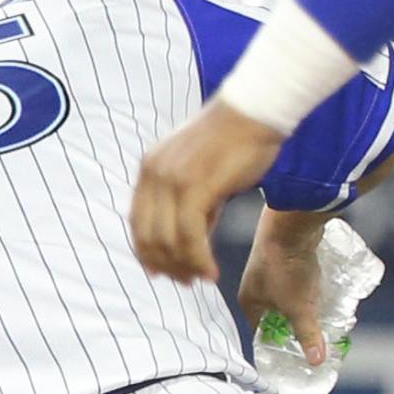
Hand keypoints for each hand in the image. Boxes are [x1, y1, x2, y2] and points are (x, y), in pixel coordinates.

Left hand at [131, 101, 284, 282]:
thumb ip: (193, 205)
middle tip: (187, 281)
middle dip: (166, 265)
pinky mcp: (194, 186)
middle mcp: (154, 173)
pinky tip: (211, 271)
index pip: (137, 221)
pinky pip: (189, 235)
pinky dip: (198, 259)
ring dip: (184, 266)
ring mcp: (171, 179)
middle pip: (148, 235)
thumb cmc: (236, 140)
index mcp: (150, 168)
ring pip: (167, 240)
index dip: (147, 251)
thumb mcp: (202, 174)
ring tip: (201, 278)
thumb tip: (193, 242)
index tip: (161, 272)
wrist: (255, 112)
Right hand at [235, 208, 332, 366]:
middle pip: (274, 312)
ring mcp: (266, 265)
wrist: (291, 224)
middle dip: (293, 322)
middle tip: (313, 331)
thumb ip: (308, 335)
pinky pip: (293, 276)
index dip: (279, 343)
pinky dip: (304, 284)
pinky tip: (319, 286)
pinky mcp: (282, 251)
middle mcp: (253, 284)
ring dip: (300, 302)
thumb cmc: (286, 268)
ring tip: (319, 310)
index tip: (295, 352)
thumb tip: (316, 360)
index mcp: (248, 301)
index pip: (261, 331)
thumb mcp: (300, 308)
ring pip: (285, 293)